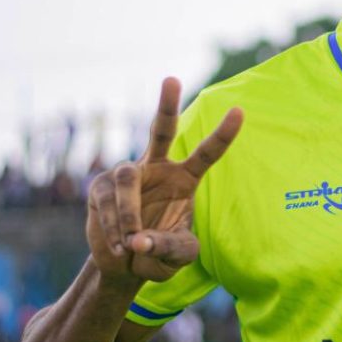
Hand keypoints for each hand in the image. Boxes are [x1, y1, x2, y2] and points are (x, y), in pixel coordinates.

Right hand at [86, 77, 242, 282]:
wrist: (125, 263)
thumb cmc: (159, 252)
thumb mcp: (177, 256)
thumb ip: (169, 248)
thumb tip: (140, 240)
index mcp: (185, 179)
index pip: (207, 153)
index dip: (223, 134)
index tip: (240, 111)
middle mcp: (157, 168)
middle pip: (161, 130)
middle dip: (166, 104)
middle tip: (172, 79)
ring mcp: (128, 175)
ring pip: (127, 178)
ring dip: (127, 214)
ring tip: (130, 243)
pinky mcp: (101, 187)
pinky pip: (106, 200)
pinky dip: (112, 226)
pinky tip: (118, 246)